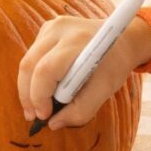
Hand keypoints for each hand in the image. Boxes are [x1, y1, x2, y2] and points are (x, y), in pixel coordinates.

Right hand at [18, 14, 150, 129]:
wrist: (123, 39)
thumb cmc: (114, 65)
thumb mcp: (105, 90)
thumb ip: (81, 110)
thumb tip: (53, 124)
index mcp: (78, 42)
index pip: (46, 70)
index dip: (39, 96)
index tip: (44, 116)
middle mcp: (60, 29)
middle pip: (29, 65)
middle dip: (28, 96)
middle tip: (33, 116)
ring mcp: (51, 26)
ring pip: (27, 62)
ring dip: (28, 88)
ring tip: (37, 107)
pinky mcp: (47, 29)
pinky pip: (32, 57)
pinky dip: (34, 77)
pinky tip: (45, 89)